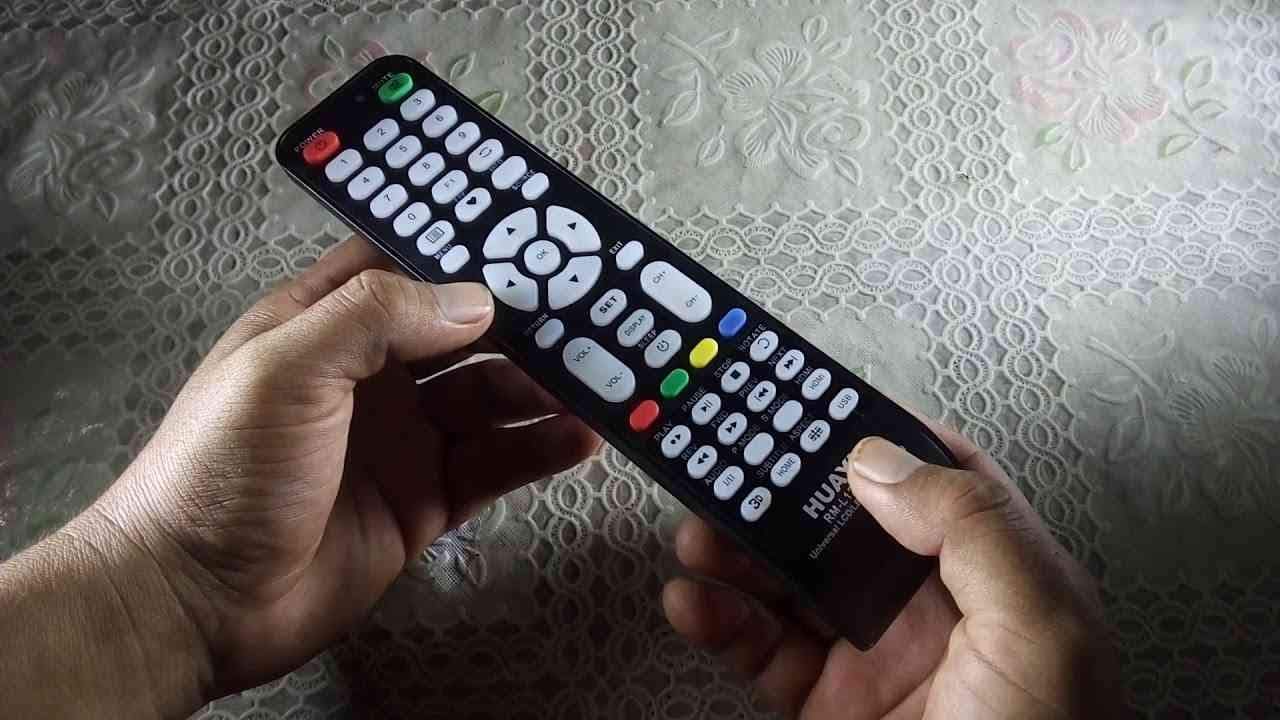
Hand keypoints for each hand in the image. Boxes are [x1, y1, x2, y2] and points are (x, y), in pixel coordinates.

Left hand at [2, 237, 597, 712]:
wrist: (196, 601)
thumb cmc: (218, 471)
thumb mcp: (286, 369)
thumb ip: (375, 317)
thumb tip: (474, 298)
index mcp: (326, 323)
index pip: (407, 264)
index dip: (467, 250)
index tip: (536, 239)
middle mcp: (371, 376)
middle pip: (465, 333)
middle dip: (526, 323)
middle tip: (593, 314)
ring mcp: (402, 440)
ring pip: (492, 399)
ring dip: (545, 388)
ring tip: (602, 380)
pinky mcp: (425, 501)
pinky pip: (495, 464)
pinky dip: (539, 450)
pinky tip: (579, 439)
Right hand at [662, 422, 1123, 718]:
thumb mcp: (1039, 632)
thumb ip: (972, 529)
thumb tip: (879, 459)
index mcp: (998, 575)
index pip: (936, 476)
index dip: (876, 432)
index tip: (813, 398)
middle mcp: (934, 608)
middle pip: (846, 520)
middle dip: (784, 486)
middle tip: (729, 458)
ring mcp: (875, 656)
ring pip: (791, 578)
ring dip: (737, 547)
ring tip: (699, 530)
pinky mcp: (826, 704)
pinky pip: (759, 648)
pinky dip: (719, 619)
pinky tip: (695, 601)